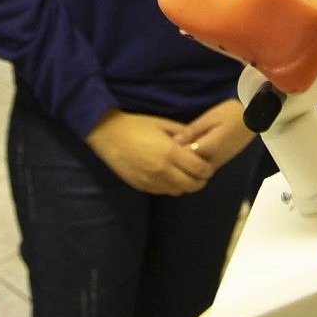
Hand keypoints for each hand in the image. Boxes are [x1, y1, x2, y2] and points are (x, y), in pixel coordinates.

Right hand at [86, 110, 213, 194]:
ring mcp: (151, 181)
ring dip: (185, 185)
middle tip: (200, 172)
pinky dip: (170, 187)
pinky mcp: (142, 187)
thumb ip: (183, 134)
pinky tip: (168, 176)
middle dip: (200, 180)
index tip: (207, 165)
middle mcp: (163, 171)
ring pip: (178, 192)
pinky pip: (163, 192)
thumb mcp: (163, 124)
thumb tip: (197, 142)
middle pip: (192, 186)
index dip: (208, 169)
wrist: (109, 135)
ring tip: (184, 174)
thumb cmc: (137, 125)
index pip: (199, 169)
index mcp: (170, 152)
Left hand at [172, 100, 254, 167]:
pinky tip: (186, 153)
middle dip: (175, 160)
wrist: (254, 119)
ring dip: (183, 163)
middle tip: (164, 149)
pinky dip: (192, 163)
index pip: (184, 157)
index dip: (171, 152)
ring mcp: (217, 163)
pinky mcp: (219, 162)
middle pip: (188, 167)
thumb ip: (193, 130)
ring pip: (194, 171)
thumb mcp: (210, 117)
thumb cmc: (232, 114)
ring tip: (173, 151)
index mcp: (209, 147)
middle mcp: (212, 160)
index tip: (162, 145)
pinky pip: (202, 168)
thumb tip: (175, 140)